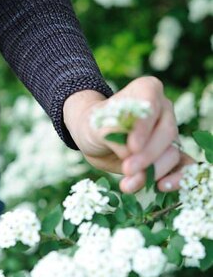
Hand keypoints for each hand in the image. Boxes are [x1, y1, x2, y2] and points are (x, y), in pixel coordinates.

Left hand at [63, 76, 194, 192]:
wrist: (95, 139)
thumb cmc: (96, 125)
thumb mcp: (96, 125)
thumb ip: (112, 133)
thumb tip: (130, 152)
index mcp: (147, 90)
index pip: (151, 104)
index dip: (144, 126)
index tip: (132, 146)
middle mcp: (163, 109)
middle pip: (167, 132)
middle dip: (147, 154)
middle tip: (127, 168)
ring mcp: (169, 133)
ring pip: (172, 153)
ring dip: (152, 171)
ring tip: (128, 183)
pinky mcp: (170, 155)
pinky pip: (182, 167)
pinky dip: (175, 179)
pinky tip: (161, 187)